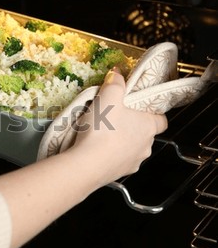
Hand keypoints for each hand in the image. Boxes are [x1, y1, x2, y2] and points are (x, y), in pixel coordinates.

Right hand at [72, 67, 167, 187]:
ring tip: (102, 135)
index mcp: (148, 126)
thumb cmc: (102, 130)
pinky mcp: (119, 173)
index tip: (139, 109)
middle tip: (114, 119)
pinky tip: (96, 149)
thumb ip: (115, 83)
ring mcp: (133, 162)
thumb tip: (117, 73)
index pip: (161, 120)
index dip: (151, 113)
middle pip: (144, 134)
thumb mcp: (108, 97)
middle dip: (131, 127)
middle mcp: (146, 146)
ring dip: (121, 142)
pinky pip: (117, 162)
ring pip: (131, 149)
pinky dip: (110, 156)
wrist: (87, 164)